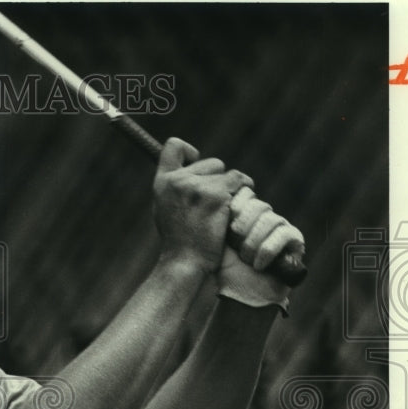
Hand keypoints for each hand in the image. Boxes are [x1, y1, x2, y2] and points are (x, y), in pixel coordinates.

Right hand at [153, 138, 253, 273]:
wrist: (185, 262)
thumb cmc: (179, 241)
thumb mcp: (166, 209)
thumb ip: (176, 188)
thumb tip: (194, 169)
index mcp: (162, 182)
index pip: (174, 146)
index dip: (190, 152)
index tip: (196, 164)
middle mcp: (178, 180)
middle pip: (211, 163)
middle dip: (217, 180)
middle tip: (213, 205)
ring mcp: (197, 186)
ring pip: (227, 173)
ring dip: (231, 189)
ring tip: (222, 212)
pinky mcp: (217, 195)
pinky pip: (240, 181)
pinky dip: (244, 191)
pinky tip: (236, 208)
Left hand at [218, 186, 305, 313]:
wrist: (239, 292)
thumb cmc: (224, 266)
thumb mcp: (214, 238)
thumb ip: (216, 216)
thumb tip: (211, 193)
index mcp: (244, 210)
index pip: (244, 194)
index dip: (233, 210)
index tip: (225, 231)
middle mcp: (264, 214)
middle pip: (257, 204)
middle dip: (242, 229)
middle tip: (235, 247)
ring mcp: (281, 225)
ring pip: (270, 219)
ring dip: (252, 243)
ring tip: (245, 259)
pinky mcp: (295, 239)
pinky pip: (284, 234)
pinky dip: (267, 250)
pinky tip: (258, 265)